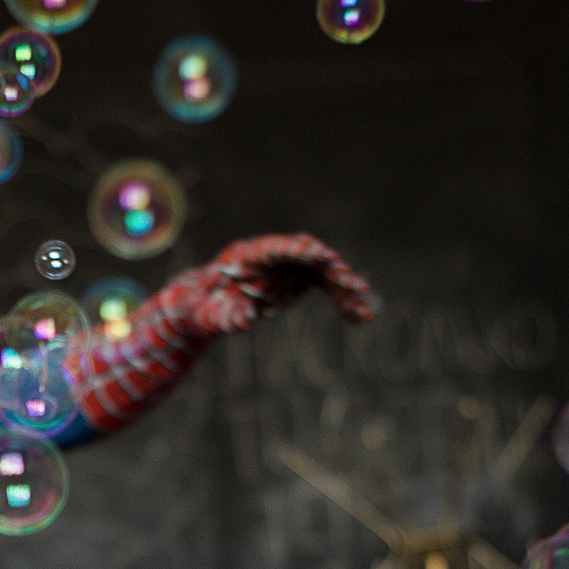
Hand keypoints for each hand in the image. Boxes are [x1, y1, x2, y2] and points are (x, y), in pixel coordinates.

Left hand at [189, 234, 378, 333]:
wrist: (208, 303)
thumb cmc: (204, 306)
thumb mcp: (209, 315)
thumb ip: (227, 318)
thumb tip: (246, 321)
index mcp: (251, 254)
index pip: (281, 247)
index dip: (302, 251)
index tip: (323, 256)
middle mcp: (277, 256)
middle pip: (311, 259)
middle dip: (336, 274)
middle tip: (359, 289)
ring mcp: (291, 265)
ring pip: (325, 273)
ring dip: (347, 293)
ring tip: (365, 315)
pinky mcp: (301, 278)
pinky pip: (327, 287)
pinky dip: (343, 302)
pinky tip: (359, 320)